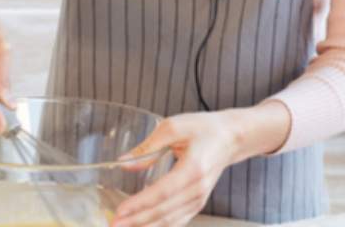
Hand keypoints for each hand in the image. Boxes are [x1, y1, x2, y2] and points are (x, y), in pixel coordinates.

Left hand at [111, 110, 241, 226]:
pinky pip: (177, 221)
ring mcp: (199, 198)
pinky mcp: (197, 203)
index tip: (120, 211)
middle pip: (164, 211)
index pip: (163, 192)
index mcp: (194, 168)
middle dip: (136, 221)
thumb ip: (148, 146)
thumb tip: (123, 163)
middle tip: (113, 224)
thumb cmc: (205, 128)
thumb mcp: (174, 127)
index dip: (140, 204)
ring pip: (169, 221)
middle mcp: (198, 188)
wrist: (231, 137)